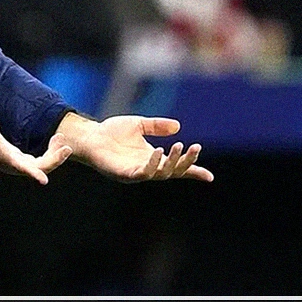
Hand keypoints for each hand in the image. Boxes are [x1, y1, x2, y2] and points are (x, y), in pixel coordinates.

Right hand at [0, 107, 71, 183]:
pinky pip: (41, 161)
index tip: (44, 180)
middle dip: (53, 160)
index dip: (31, 173)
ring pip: (41, 166)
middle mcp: (12, 164)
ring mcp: (18, 163)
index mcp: (1, 156)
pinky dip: (51, 152)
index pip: (18, 167)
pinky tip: (56, 140)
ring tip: (61, 138)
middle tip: (67, 147)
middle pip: (37, 168)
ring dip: (54, 155)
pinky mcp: (21, 160)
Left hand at [55, 112, 212, 182]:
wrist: (91, 136)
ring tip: (177, 146)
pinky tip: (157, 152)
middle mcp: (148, 168)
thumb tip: (178, 127)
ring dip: (171, 161)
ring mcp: (137, 172)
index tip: (210, 177)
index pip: (177, 167)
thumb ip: (157, 126)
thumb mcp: (139, 124)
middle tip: (194, 148)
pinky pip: (142, 173)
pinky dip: (152, 164)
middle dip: (186, 161)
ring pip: (161, 173)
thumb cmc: (113, 132)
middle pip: (173, 171)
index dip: (193, 171)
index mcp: (153, 158)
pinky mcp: (124, 174)